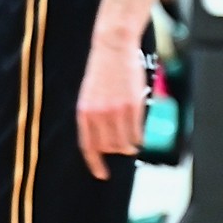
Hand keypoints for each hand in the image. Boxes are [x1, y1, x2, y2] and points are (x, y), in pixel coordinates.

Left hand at [77, 40, 146, 178]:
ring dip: (129, 146)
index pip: (88, 146)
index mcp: (83, 111)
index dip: (94, 163)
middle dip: (115, 151)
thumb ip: (92, 117)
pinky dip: (139, 137)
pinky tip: (138, 133)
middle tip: (121, 147)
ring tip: (131, 140)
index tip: (101, 175)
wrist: (112, 48)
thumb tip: (103, 143)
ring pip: (124, 144)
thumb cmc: (101, 72)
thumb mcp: (89, 95)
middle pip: (108, 148)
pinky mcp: (133, 106)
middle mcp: (98, 114)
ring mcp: (116, 110)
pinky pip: (137, 133)